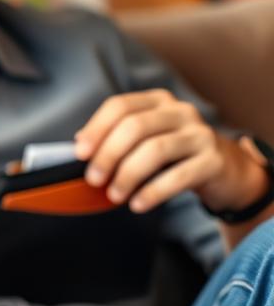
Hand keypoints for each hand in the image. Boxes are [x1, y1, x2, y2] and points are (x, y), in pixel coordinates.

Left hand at [74, 89, 267, 215]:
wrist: (225, 171)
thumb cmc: (174, 155)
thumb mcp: (146, 140)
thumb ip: (115, 138)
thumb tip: (79, 144)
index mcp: (157, 101)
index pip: (120, 106)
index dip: (97, 128)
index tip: (80, 153)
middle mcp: (180, 111)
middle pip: (135, 126)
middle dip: (108, 154)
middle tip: (93, 179)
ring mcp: (200, 134)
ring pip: (155, 149)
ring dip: (128, 175)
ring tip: (114, 195)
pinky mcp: (214, 160)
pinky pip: (178, 176)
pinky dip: (153, 192)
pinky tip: (138, 204)